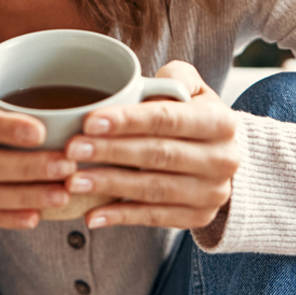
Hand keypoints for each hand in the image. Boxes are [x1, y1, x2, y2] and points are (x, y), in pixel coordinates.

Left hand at [62, 61, 239, 229]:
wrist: (222, 157)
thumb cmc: (194, 115)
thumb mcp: (193, 88)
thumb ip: (174, 76)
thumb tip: (144, 84)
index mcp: (221, 122)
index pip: (168, 119)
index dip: (128, 120)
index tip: (90, 121)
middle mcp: (223, 160)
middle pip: (158, 155)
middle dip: (111, 152)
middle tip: (72, 148)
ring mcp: (212, 193)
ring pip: (154, 189)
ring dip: (110, 185)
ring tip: (74, 180)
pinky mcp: (198, 218)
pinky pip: (154, 218)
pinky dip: (120, 217)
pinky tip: (91, 214)